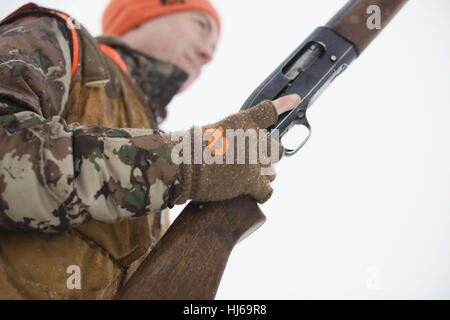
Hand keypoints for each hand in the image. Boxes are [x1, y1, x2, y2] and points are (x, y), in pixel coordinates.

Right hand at [164, 94, 301, 204]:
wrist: (183, 163)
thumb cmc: (192, 147)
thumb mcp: (212, 130)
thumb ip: (233, 135)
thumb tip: (250, 143)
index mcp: (244, 121)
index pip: (269, 110)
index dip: (284, 104)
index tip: (295, 99)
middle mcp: (253, 137)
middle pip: (276, 149)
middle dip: (268, 156)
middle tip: (252, 162)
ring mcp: (253, 159)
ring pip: (272, 171)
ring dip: (262, 176)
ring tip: (243, 177)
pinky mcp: (250, 180)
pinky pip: (267, 190)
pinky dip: (262, 192)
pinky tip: (253, 191)